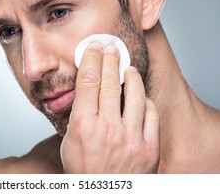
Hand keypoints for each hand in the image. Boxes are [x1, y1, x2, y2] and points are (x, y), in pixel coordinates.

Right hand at [61, 42, 159, 172]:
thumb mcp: (69, 142)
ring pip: (135, 93)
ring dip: (130, 75)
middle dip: (111, 59)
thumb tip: (86, 88)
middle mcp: (108, 129)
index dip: (92, 58)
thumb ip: (78, 114)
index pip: (88, 80)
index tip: (94, 48)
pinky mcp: (149, 147)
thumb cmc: (84, 171)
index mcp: (83, 126)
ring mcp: (131, 138)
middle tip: (111, 48)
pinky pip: (151, 113)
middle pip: (110, 81)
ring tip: (127, 68)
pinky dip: (144, 100)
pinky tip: (139, 96)